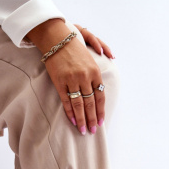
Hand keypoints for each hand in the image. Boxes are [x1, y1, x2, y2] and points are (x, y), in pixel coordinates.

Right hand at [26, 19, 109, 135]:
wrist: (56, 38)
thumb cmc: (74, 44)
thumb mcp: (92, 49)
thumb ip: (103, 52)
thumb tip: (113, 55)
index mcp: (95, 71)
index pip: (100, 96)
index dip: (101, 110)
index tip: (101, 121)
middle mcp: (85, 77)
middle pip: (91, 103)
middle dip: (93, 119)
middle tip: (93, 130)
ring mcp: (72, 80)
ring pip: (79, 105)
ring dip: (82, 119)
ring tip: (84, 130)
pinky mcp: (60, 82)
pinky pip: (66, 101)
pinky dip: (70, 112)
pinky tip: (73, 121)